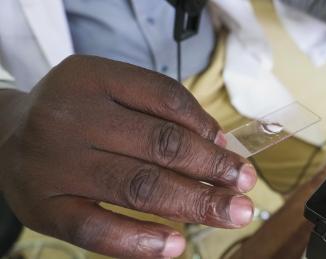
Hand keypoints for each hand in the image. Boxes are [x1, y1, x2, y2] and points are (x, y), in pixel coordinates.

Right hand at [0, 55, 256, 257]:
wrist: (6, 136)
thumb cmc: (74, 114)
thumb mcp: (109, 92)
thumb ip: (159, 110)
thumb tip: (218, 142)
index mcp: (92, 78)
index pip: (165, 98)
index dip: (207, 126)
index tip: (233, 152)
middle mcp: (71, 116)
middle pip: (159, 144)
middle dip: (213, 168)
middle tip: (247, 186)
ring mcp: (56, 165)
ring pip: (137, 186)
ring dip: (194, 202)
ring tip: (232, 212)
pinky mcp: (46, 208)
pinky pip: (96, 230)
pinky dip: (140, 241)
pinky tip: (176, 245)